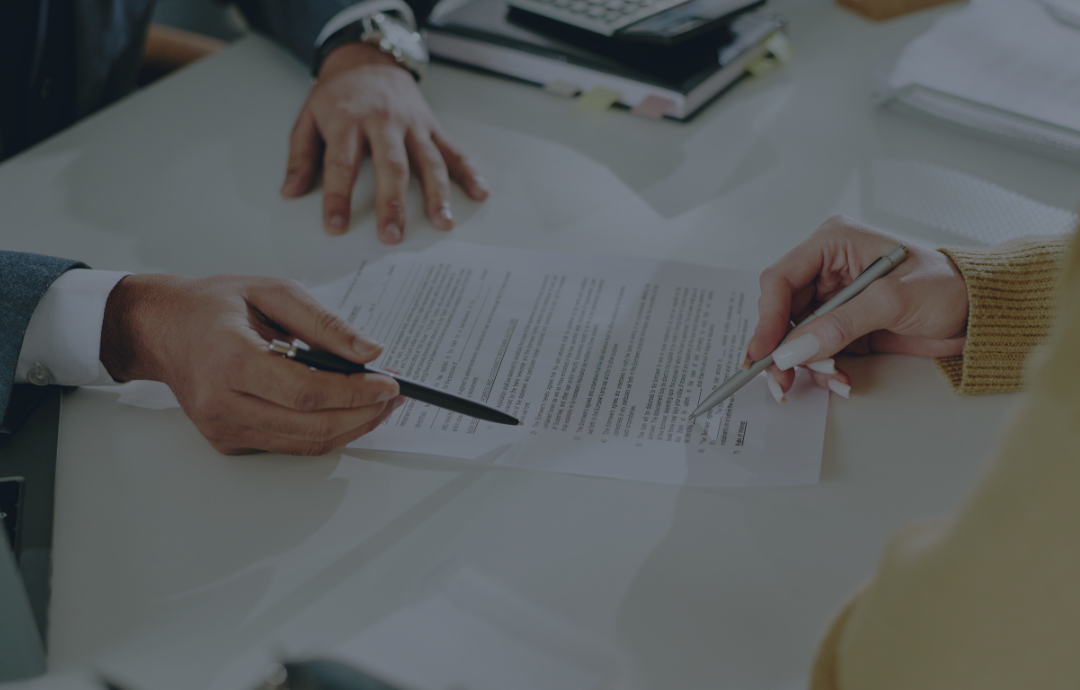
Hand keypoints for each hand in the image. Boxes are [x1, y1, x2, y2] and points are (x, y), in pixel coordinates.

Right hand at [99, 274, 405, 454]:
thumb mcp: (273, 292)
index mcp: (230, 359)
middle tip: (393, 396)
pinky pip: (288, 445)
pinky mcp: (226, 440)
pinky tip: (344, 411)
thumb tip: (370, 352)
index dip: (354, 393)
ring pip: (304, 443)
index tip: (389, 383)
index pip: (306, 391)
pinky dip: (323, 431)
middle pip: (310, 425)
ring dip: (350, 428)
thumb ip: (324, 323)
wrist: (162, 328)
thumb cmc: (214, 305)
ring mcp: (221, 427)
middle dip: (362, 415)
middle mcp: (221, 402)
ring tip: (378, 404)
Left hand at [280, 42, 488, 242]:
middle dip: (391, 203)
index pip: (342, 164)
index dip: (338, 198)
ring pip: (428, 161)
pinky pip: (453, 150)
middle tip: (391, 236)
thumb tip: (291, 192)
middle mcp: (383, 121)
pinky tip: (480, 193)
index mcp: (348, 120)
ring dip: (438, 194)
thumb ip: (301, 157)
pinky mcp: (431, 126)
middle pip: (390, 166)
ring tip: (443, 223)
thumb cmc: (338, 95)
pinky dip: (469, 172)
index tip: (336, 227)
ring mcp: (412, 124)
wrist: (368, 59)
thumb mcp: (308, 119)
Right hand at [747, 215, 968, 399]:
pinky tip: (841, 379)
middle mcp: (826, 268)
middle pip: (780, 312)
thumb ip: (840, 324)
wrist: (979, 313)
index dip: (767, 317)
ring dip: (806, 364)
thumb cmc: (947, 287)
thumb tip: (794, 350)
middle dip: (782, 349)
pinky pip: (815, 350)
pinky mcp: (841, 324)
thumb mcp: (893, 301)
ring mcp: (832, 298)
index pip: (780, 278)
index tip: (764, 352)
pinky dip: (821, 369)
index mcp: (833, 243)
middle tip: (781, 380)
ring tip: (832, 378)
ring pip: (794, 336)